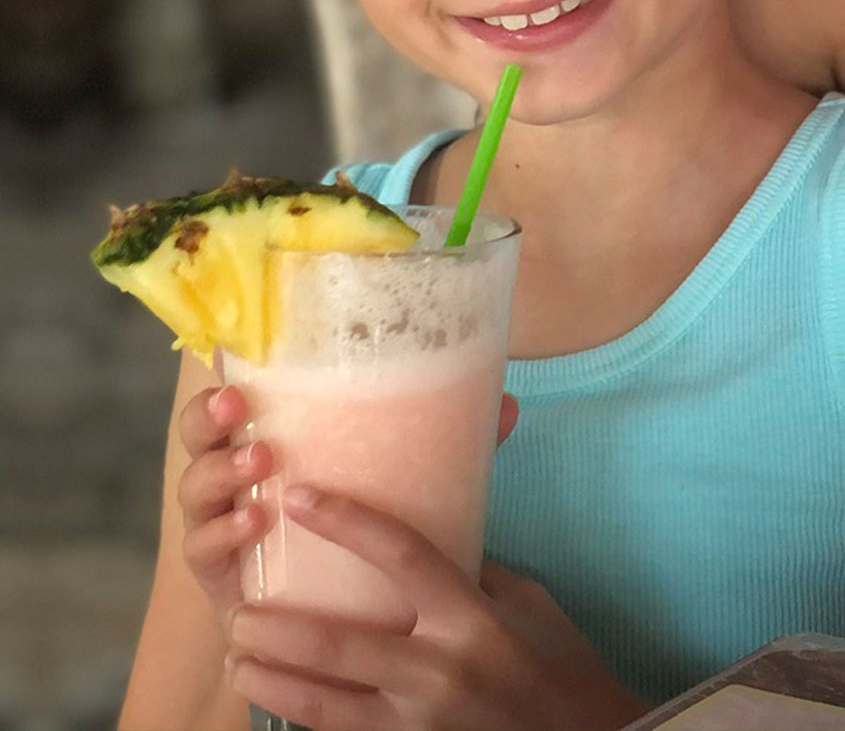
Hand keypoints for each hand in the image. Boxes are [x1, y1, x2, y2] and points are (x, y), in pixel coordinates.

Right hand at [179, 387, 520, 626]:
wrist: (340, 623)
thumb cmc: (361, 536)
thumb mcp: (397, 483)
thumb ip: (445, 445)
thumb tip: (505, 405)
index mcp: (270, 444)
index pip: (235, 403)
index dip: (225, 379)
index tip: (241, 364)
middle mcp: (235, 482)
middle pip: (199, 441)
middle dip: (209, 420)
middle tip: (238, 407)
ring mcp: (221, 530)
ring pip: (195, 495)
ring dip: (221, 473)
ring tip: (259, 461)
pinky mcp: (223, 581)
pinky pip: (206, 554)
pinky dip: (223, 534)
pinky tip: (253, 523)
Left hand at [223, 484, 633, 730]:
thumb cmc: (559, 663)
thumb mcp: (527, 605)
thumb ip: (473, 576)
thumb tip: (430, 539)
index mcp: (473, 617)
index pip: (402, 555)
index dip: (346, 523)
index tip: (299, 497)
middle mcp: (440, 667)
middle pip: (336, 643)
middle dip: (274, 628)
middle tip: (238, 609)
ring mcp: (419, 719)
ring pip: (321, 703)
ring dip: (269, 681)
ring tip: (237, 660)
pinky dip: (303, 717)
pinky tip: (277, 701)